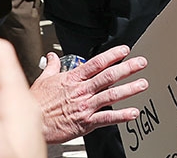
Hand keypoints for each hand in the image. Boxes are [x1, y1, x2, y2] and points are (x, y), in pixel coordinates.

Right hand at [29, 45, 148, 143]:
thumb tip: (51, 56)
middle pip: (108, 75)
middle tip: (141, 63)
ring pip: (111, 94)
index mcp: (72, 79)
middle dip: (127, 68)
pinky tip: (133, 113)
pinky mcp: (86, 122)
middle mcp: (81, 91)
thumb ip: (51, 67)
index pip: (97, 63)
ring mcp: (85, 106)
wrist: (33, 125)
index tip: (125, 50)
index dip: (113, 55)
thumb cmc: (36, 104)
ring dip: (129, 89)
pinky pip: (107, 118)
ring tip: (143, 84)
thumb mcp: (43, 80)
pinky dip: (121, 116)